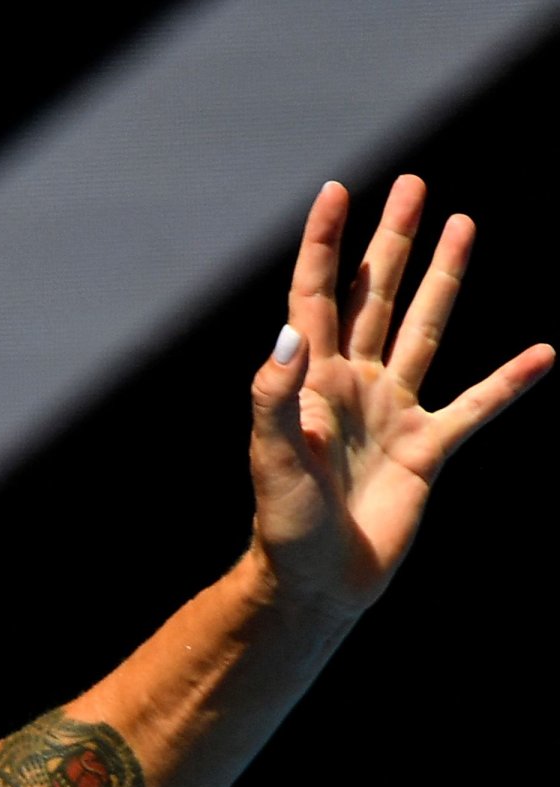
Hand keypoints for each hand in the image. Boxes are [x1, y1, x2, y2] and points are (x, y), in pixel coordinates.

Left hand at [249, 176, 551, 614]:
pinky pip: (476, 407)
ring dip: (444, 279)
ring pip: (424, 331)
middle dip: (391, 241)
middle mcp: (352, 385)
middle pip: (374, 296)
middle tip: (412, 185)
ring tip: (463, 224)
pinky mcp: (427, 450)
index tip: (337, 191)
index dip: (324, 244)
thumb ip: (275, 395)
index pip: (314, 295)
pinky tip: (543, 354)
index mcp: (310, 381)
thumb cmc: (282, 525)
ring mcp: (392, 413)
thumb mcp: (270, 457)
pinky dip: (509, 382)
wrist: (315, 584)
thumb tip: (291, 330)